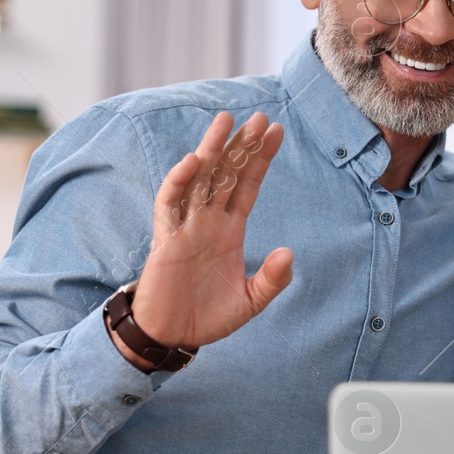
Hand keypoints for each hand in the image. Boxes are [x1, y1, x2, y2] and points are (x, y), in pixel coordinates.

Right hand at [120, 112, 292, 363]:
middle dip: (242, 146)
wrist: (172, 336)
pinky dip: (179, 181)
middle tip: (259, 117)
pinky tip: (194, 161)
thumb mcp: (250, 301)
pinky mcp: (165, 238)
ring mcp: (186, 226)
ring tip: (226, 122)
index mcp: (230, 230)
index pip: (248, 185)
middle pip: (227, 173)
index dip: (261, 159)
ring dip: (212, 150)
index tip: (275, 131)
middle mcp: (209, 221)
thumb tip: (288, 252)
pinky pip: (170, 204)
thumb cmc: (208, 317)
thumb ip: (272, 279)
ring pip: (199, 179)